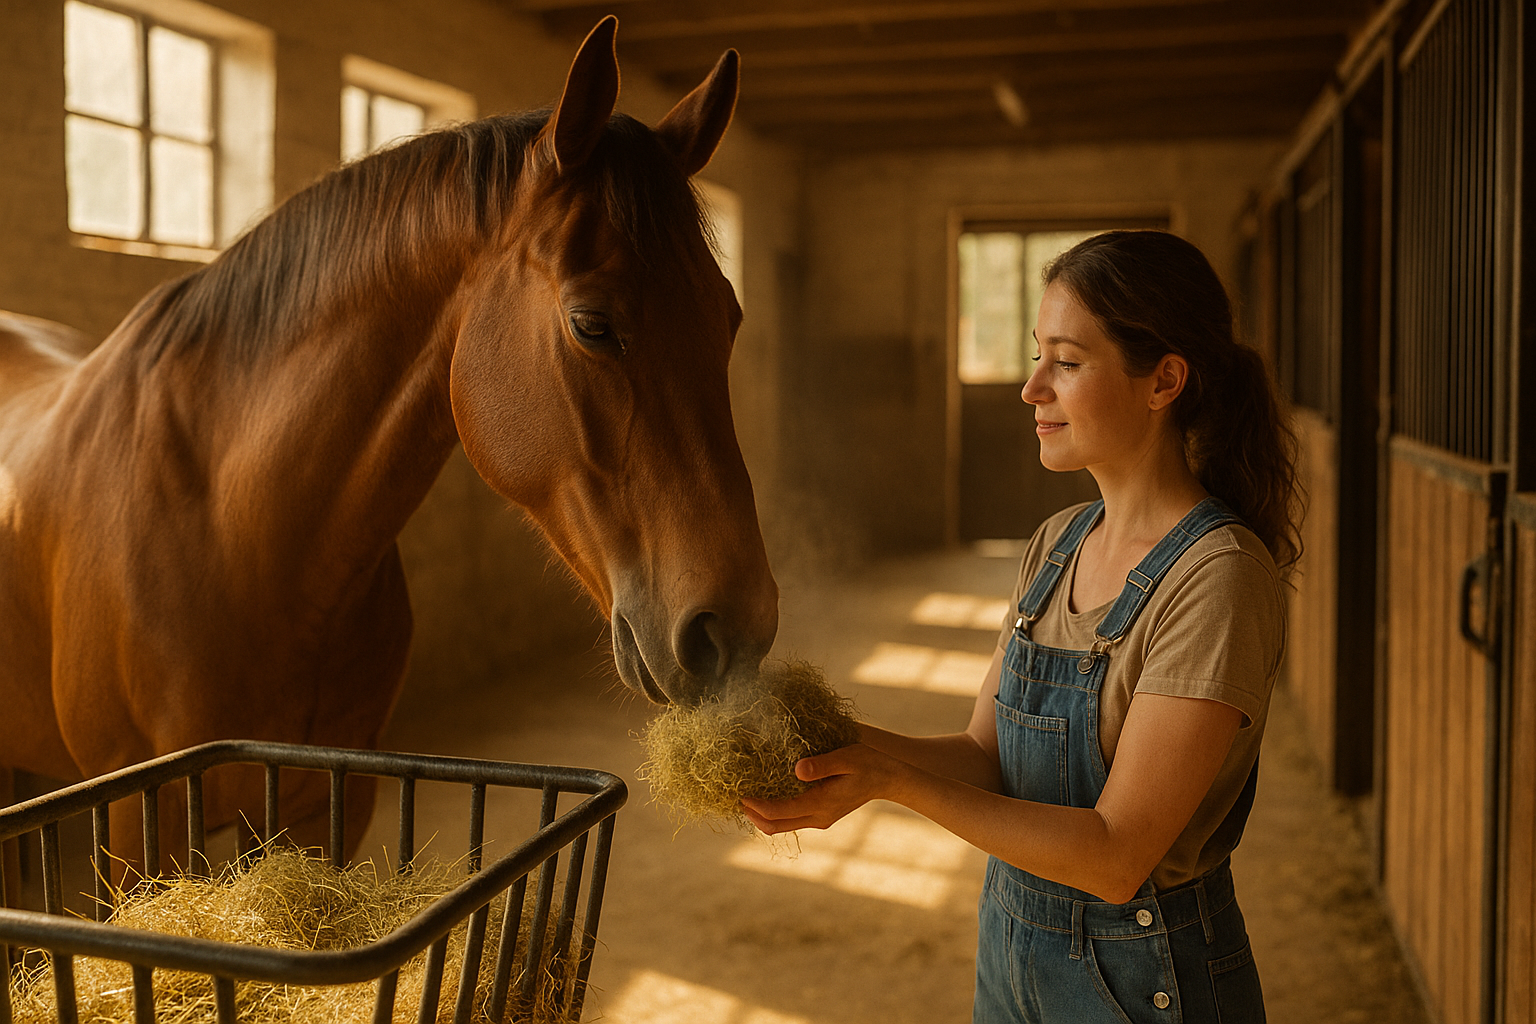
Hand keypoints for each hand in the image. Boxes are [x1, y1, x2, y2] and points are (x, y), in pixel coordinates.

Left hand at [739, 743, 902, 834]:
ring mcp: (820, 819)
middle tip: (735, 798)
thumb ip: (822, 764)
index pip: (779, 812)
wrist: (889, 780)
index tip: (740, 794)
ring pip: (782, 826)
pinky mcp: (821, 816)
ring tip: (745, 797)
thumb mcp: (847, 757)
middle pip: (775, 826)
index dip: (757, 805)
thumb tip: (796, 769)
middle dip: (753, 815)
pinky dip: (774, 812)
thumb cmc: (869, 764)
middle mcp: (818, 817)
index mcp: (821, 804)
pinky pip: (790, 819)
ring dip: (761, 815)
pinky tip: (766, 796)